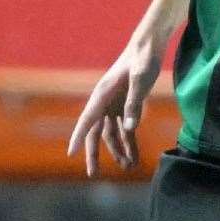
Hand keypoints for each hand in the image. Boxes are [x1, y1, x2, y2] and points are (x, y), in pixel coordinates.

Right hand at [66, 39, 161, 176]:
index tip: (70, 154)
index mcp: (102, 95)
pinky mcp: (126, 105)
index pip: (87, 120)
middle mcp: (104, 102)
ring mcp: (114, 104)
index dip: (78, 137)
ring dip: (119, 150)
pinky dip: (130, 142)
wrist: (149, 46)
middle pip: (95, 132)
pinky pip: (125, 129)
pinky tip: (135, 157)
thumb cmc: (143, 59)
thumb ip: (135, 103)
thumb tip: (129, 129)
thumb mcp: (141, 80)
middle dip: (94, 154)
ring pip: (112, 134)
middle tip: (93, 174)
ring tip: (129, 167)